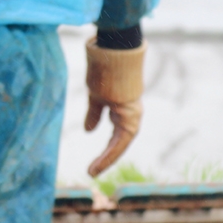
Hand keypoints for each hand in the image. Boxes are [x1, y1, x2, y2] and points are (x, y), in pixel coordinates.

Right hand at [84, 37, 146, 176]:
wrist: (113, 50)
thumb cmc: (105, 68)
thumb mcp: (96, 96)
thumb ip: (95, 114)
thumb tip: (89, 131)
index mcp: (124, 110)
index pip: (117, 136)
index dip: (107, 151)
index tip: (93, 165)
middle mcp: (131, 113)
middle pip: (121, 142)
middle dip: (107, 158)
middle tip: (92, 173)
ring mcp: (132, 112)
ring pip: (123, 143)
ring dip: (108, 158)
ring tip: (93, 171)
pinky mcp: (130, 111)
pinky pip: (122, 137)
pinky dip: (111, 151)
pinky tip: (100, 161)